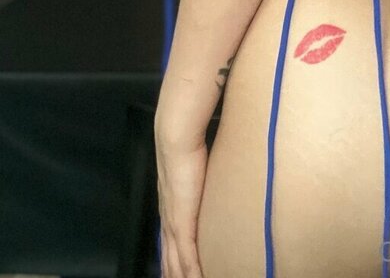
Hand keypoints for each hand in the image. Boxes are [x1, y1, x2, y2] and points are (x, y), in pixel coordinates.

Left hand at [155, 134, 208, 277]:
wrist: (176, 141)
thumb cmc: (187, 147)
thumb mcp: (193, 168)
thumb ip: (198, 177)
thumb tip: (208, 175)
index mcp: (169, 208)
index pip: (168, 243)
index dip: (170, 261)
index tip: (174, 273)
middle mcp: (167, 220)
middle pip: (168, 258)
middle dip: (173, 274)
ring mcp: (172, 223)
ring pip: (175, 262)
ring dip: (181, 276)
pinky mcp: (181, 223)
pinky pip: (186, 256)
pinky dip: (191, 271)